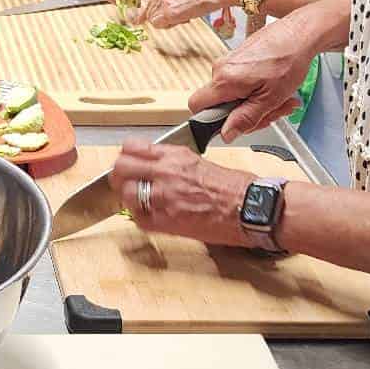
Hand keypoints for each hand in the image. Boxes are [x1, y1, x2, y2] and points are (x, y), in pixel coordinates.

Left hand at [107, 143, 252, 245]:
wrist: (251, 206)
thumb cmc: (234, 186)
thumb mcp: (199, 161)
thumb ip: (173, 161)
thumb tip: (155, 166)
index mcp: (174, 155)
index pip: (131, 147)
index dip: (124, 156)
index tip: (127, 163)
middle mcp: (166, 172)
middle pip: (121, 167)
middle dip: (118, 176)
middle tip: (123, 183)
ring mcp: (165, 197)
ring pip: (125, 193)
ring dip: (127, 198)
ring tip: (136, 202)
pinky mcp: (170, 221)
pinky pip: (139, 219)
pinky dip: (139, 218)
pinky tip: (148, 217)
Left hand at [139, 0, 240, 29]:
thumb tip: (168, 8)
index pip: (150, 2)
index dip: (148, 13)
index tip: (139, 19)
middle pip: (149, 11)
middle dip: (158, 19)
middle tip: (173, 21)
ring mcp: (164, 1)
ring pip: (153, 19)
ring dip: (164, 23)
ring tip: (182, 18)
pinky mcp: (170, 12)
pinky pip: (160, 24)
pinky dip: (169, 26)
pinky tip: (183, 19)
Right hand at [187, 8, 325, 140]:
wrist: (299, 33)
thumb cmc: (288, 60)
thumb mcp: (270, 99)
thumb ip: (246, 118)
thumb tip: (227, 134)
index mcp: (224, 79)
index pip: (196, 106)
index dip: (212, 121)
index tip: (236, 124)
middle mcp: (221, 69)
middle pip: (220, 105)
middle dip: (247, 115)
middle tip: (271, 112)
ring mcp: (229, 63)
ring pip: (234, 96)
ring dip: (257, 104)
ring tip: (280, 99)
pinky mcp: (238, 60)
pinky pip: (240, 84)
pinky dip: (257, 91)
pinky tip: (275, 89)